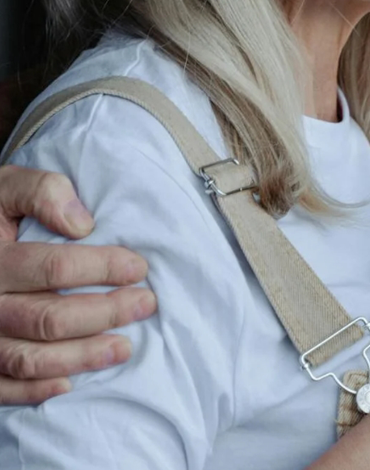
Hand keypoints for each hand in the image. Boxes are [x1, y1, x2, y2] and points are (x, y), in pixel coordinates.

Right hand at [0, 165, 155, 403]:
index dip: (102, 268)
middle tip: (145, 304)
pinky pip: (1, 387)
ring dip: (81, 357)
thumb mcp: (7, 187)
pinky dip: (33, 391)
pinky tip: (70, 384)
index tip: (139, 268)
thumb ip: (42, 192)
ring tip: (124, 348)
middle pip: (47, 318)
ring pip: (28, 358)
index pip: (54, 268)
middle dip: (104, 313)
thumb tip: (82, 223)